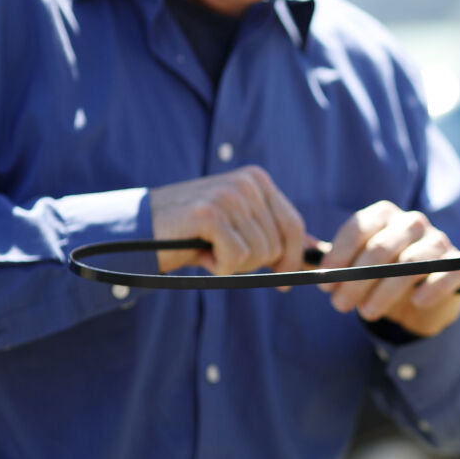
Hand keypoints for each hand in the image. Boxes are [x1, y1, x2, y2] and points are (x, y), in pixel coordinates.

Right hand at [149, 166, 306, 276]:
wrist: (141, 230)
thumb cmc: (193, 233)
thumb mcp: (240, 226)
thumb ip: (275, 233)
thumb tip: (318, 251)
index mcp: (258, 180)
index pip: (294, 226)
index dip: (293, 258)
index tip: (285, 278)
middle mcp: (247, 182)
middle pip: (276, 246)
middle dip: (251, 261)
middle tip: (221, 253)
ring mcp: (229, 195)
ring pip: (257, 254)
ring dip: (231, 263)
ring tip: (208, 249)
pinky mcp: (211, 213)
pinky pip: (235, 259)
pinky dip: (217, 266)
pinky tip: (199, 253)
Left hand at [318, 201, 459, 338]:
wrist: (422, 291)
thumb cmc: (381, 273)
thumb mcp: (353, 264)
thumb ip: (327, 258)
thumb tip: (296, 252)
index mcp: (384, 214)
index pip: (358, 228)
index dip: (338, 257)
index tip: (324, 284)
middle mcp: (412, 221)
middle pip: (381, 248)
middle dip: (356, 280)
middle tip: (339, 306)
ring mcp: (438, 240)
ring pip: (411, 263)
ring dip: (384, 291)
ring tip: (367, 313)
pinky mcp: (457, 263)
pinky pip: (446, 273)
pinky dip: (431, 288)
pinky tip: (415, 302)